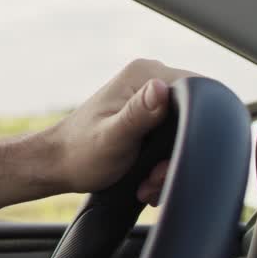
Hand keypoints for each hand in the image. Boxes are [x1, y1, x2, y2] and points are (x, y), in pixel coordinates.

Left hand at [42, 59, 196, 204]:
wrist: (58, 166)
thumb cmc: (79, 153)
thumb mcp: (112, 137)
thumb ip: (138, 114)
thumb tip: (161, 88)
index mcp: (144, 74)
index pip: (198, 91)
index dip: (196, 126)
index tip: (169, 158)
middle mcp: (150, 80)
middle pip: (194, 116)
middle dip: (179, 153)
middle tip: (154, 178)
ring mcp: (150, 99)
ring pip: (184, 134)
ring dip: (170, 165)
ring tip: (147, 183)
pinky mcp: (149, 117)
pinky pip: (173, 141)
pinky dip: (163, 164)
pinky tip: (146, 181)